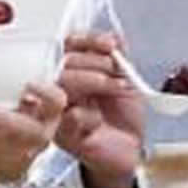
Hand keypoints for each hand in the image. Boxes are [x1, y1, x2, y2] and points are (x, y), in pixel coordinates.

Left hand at [0, 82, 66, 187]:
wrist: (7, 169)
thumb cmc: (16, 130)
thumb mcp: (27, 108)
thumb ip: (13, 84)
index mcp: (48, 117)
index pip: (57, 103)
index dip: (46, 93)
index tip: (30, 84)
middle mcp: (35, 135)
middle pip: (26, 130)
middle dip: (2, 119)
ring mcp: (14, 148)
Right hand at [53, 32, 146, 187]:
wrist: (129, 152)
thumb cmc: (122, 118)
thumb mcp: (126, 80)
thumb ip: (118, 57)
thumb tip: (114, 36)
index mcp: (73, 71)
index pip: (68, 46)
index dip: (87, 40)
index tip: (109, 44)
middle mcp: (61, 88)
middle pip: (63, 62)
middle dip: (96, 62)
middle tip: (117, 72)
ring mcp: (58, 111)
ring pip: (63, 85)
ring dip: (95, 81)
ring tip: (119, 89)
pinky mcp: (62, 135)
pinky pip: (70, 116)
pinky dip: (90, 115)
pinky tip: (98, 121)